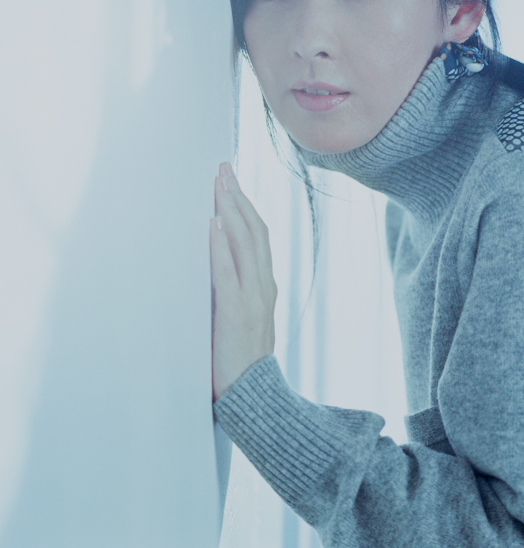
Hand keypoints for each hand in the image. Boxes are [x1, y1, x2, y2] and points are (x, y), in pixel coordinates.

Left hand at [210, 162, 276, 400]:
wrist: (254, 398)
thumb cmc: (241, 360)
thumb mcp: (243, 318)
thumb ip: (235, 290)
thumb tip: (213, 261)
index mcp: (265, 285)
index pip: (259, 235)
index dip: (247, 206)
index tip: (232, 182)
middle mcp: (264, 285)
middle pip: (255, 230)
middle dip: (238, 197)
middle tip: (224, 169)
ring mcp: (253, 297)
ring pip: (246, 242)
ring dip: (231, 210)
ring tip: (219, 185)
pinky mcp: (237, 311)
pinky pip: (230, 270)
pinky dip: (223, 244)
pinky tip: (215, 224)